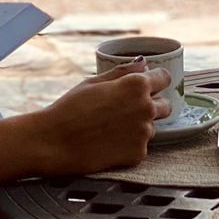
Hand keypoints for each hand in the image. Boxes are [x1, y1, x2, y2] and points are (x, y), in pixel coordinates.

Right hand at [0, 62, 171, 183]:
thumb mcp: (94, 82)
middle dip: (151, 105)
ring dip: (138, 127)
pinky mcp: (137, 154)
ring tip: (109, 129)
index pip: (164, 78)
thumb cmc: (69, 108)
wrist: (53, 142)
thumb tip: (143, 64)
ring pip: (151, 127)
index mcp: (136, 86)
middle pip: (165, 105)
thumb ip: (123, 72)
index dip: (155, 80)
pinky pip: (140, 146)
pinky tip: (108, 143)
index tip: (148, 85)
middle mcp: (146, 108)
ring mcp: (144, 133)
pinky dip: (128, 146)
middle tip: (126, 110)